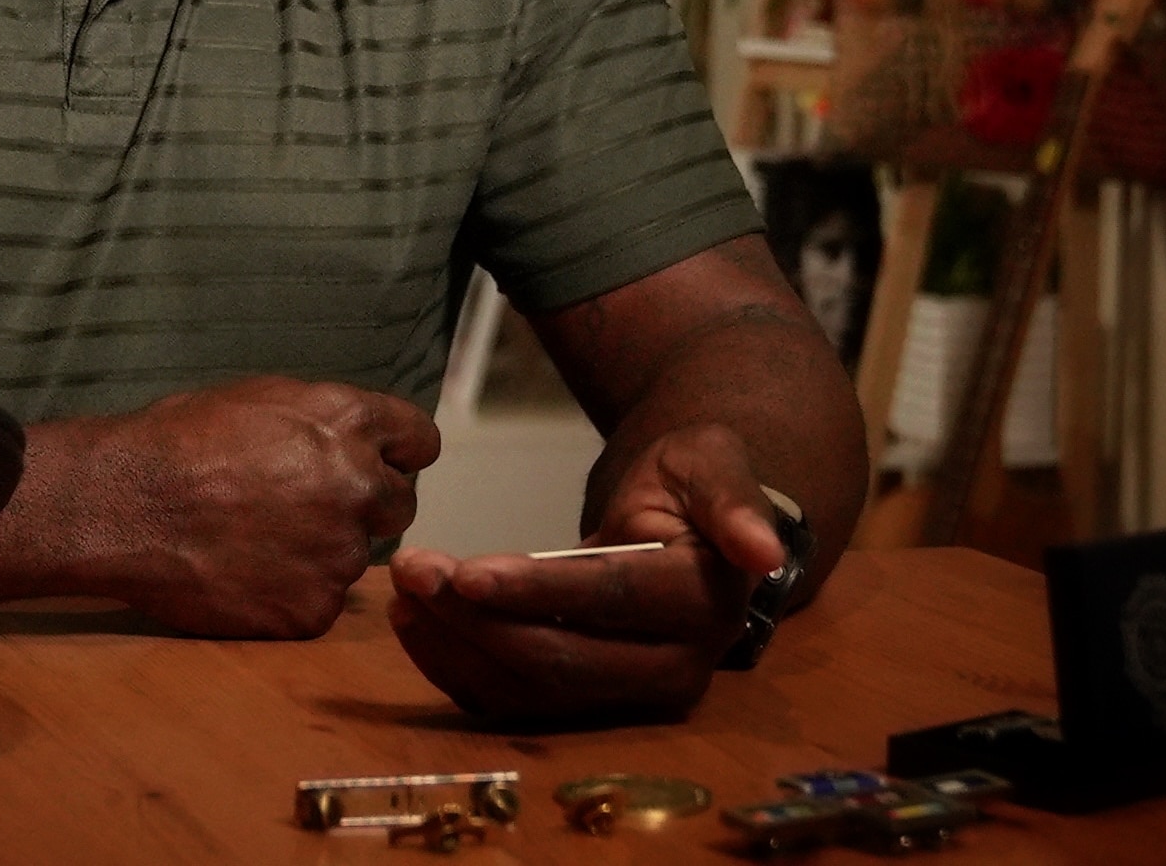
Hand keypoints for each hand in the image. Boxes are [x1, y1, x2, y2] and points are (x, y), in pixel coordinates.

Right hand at [98, 376, 440, 638]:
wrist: (124, 506)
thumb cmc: (179, 442)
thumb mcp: (264, 399)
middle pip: (399, 504)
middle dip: (365, 506)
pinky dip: (290, 594)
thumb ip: (328, 421)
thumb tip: (360, 438)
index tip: (378, 464)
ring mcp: (340, 554)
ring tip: (255, 540)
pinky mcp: (313, 610)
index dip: (396, 453)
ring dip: (321, 551)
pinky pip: (320, 603)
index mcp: (351, 422)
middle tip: (307, 509)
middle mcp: (359, 486)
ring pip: (355, 557)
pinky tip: (245, 575)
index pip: (420, 440)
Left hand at [388, 420, 781, 722]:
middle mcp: (675, 666)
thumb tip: (762, 550)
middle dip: (478, 620)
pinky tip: (415, 623)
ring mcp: (630, 695)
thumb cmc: (693, 478)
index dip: (538, 590)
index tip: (466, 571)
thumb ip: (734, 499)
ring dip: (456, 645)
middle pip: (564, 659)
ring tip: (402, 590)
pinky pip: (515, 701)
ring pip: (532, 690)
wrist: (686, 519)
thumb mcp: (715, 462)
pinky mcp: (590, 704)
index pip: (612, 601)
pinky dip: (458, 668)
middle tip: (411, 570)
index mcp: (706, 602)